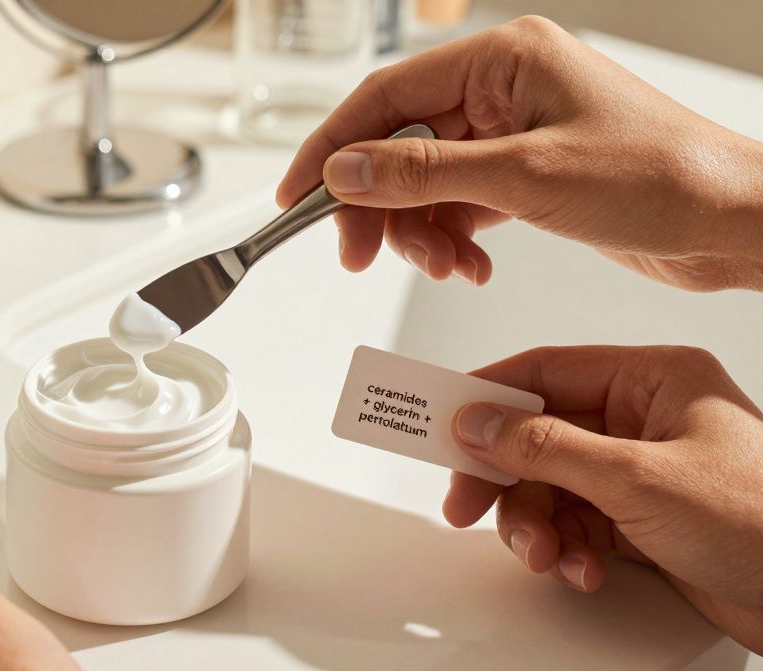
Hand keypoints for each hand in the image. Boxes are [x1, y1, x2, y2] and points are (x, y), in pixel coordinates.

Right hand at [277, 16, 762, 290]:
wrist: (732, 224)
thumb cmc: (660, 179)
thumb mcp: (526, 177)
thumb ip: (424, 174)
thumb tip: (346, 172)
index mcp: (505, 59)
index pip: (386, 96)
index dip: (333, 147)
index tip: (296, 196)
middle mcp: (503, 89)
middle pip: (398, 145)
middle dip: (379, 206)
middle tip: (361, 254)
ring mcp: (512, 132)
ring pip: (424, 183)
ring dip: (422, 233)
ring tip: (446, 267)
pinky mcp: (525, 175)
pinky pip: (458, 204)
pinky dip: (453, 240)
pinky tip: (472, 265)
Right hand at [443, 345, 762, 651]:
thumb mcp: (638, 479)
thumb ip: (546, 448)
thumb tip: (479, 422)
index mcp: (653, 380)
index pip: (545, 372)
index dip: (487, 398)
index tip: (441, 425)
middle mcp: (644, 421)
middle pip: (538, 437)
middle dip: (506, 480)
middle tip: (467, 506)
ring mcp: (643, 473)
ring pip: (551, 488)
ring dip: (536, 526)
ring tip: (547, 555)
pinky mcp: (645, 521)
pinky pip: (577, 525)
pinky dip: (568, 550)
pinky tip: (584, 570)